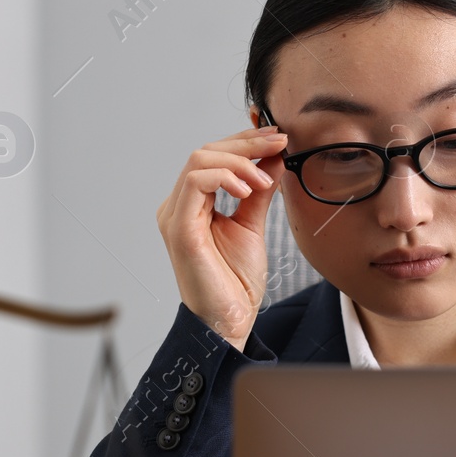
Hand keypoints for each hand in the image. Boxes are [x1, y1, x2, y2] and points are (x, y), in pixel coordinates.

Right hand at [156, 125, 288, 350]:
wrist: (229, 320)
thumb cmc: (235, 283)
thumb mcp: (252, 225)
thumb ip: (259, 191)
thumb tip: (273, 158)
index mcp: (192, 204)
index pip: (213, 156)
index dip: (244, 140)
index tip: (276, 135)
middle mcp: (179, 206)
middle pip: (206, 151)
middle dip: (246, 143)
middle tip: (280, 143)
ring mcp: (175, 215)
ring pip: (199, 159)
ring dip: (239, 160)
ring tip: (265, 178)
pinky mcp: (179, 227)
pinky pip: (195, 182)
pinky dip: (225, 176)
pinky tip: (248, 189)